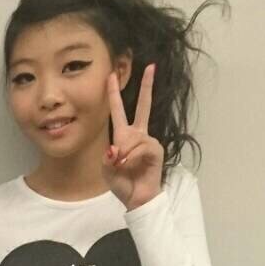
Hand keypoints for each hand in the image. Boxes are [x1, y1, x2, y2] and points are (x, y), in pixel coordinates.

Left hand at [103, 65, 162, 209]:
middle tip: (150, 67)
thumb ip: (108, 158)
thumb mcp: (107, 170)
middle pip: (143, 106)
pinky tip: (131, 165)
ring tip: (123, 166)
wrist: (137, 198)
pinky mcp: (156, 149)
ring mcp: (149, 141)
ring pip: (134, 138)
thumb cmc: (123, 183)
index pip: (118, 111)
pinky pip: (142, 147)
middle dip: (147, 87)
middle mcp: (138, 135)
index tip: (111, 76)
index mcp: (124, 136)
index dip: (114, 94)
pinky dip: (133, 157)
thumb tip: (116, 148)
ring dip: (125, 153)